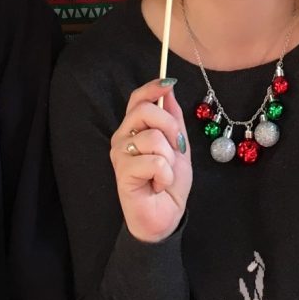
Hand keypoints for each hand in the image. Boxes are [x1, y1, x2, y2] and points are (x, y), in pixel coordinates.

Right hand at [110, 79, 191, 242]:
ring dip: (169, 158)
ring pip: (153, 137)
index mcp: (135, 128)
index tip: (168, 84)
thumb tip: (169, 89)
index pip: (137, 99)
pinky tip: (158, 185)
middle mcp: (123, 137)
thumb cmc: (169, 182)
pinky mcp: (123, 172)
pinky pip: (154, 161)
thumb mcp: (178, 145)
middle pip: (145, 111)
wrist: (166, 215)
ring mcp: (120, 154)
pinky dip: (165, 175)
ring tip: (163, 174)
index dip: (152, 88)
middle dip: (170, 127)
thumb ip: (173, 118)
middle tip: (175, 148)